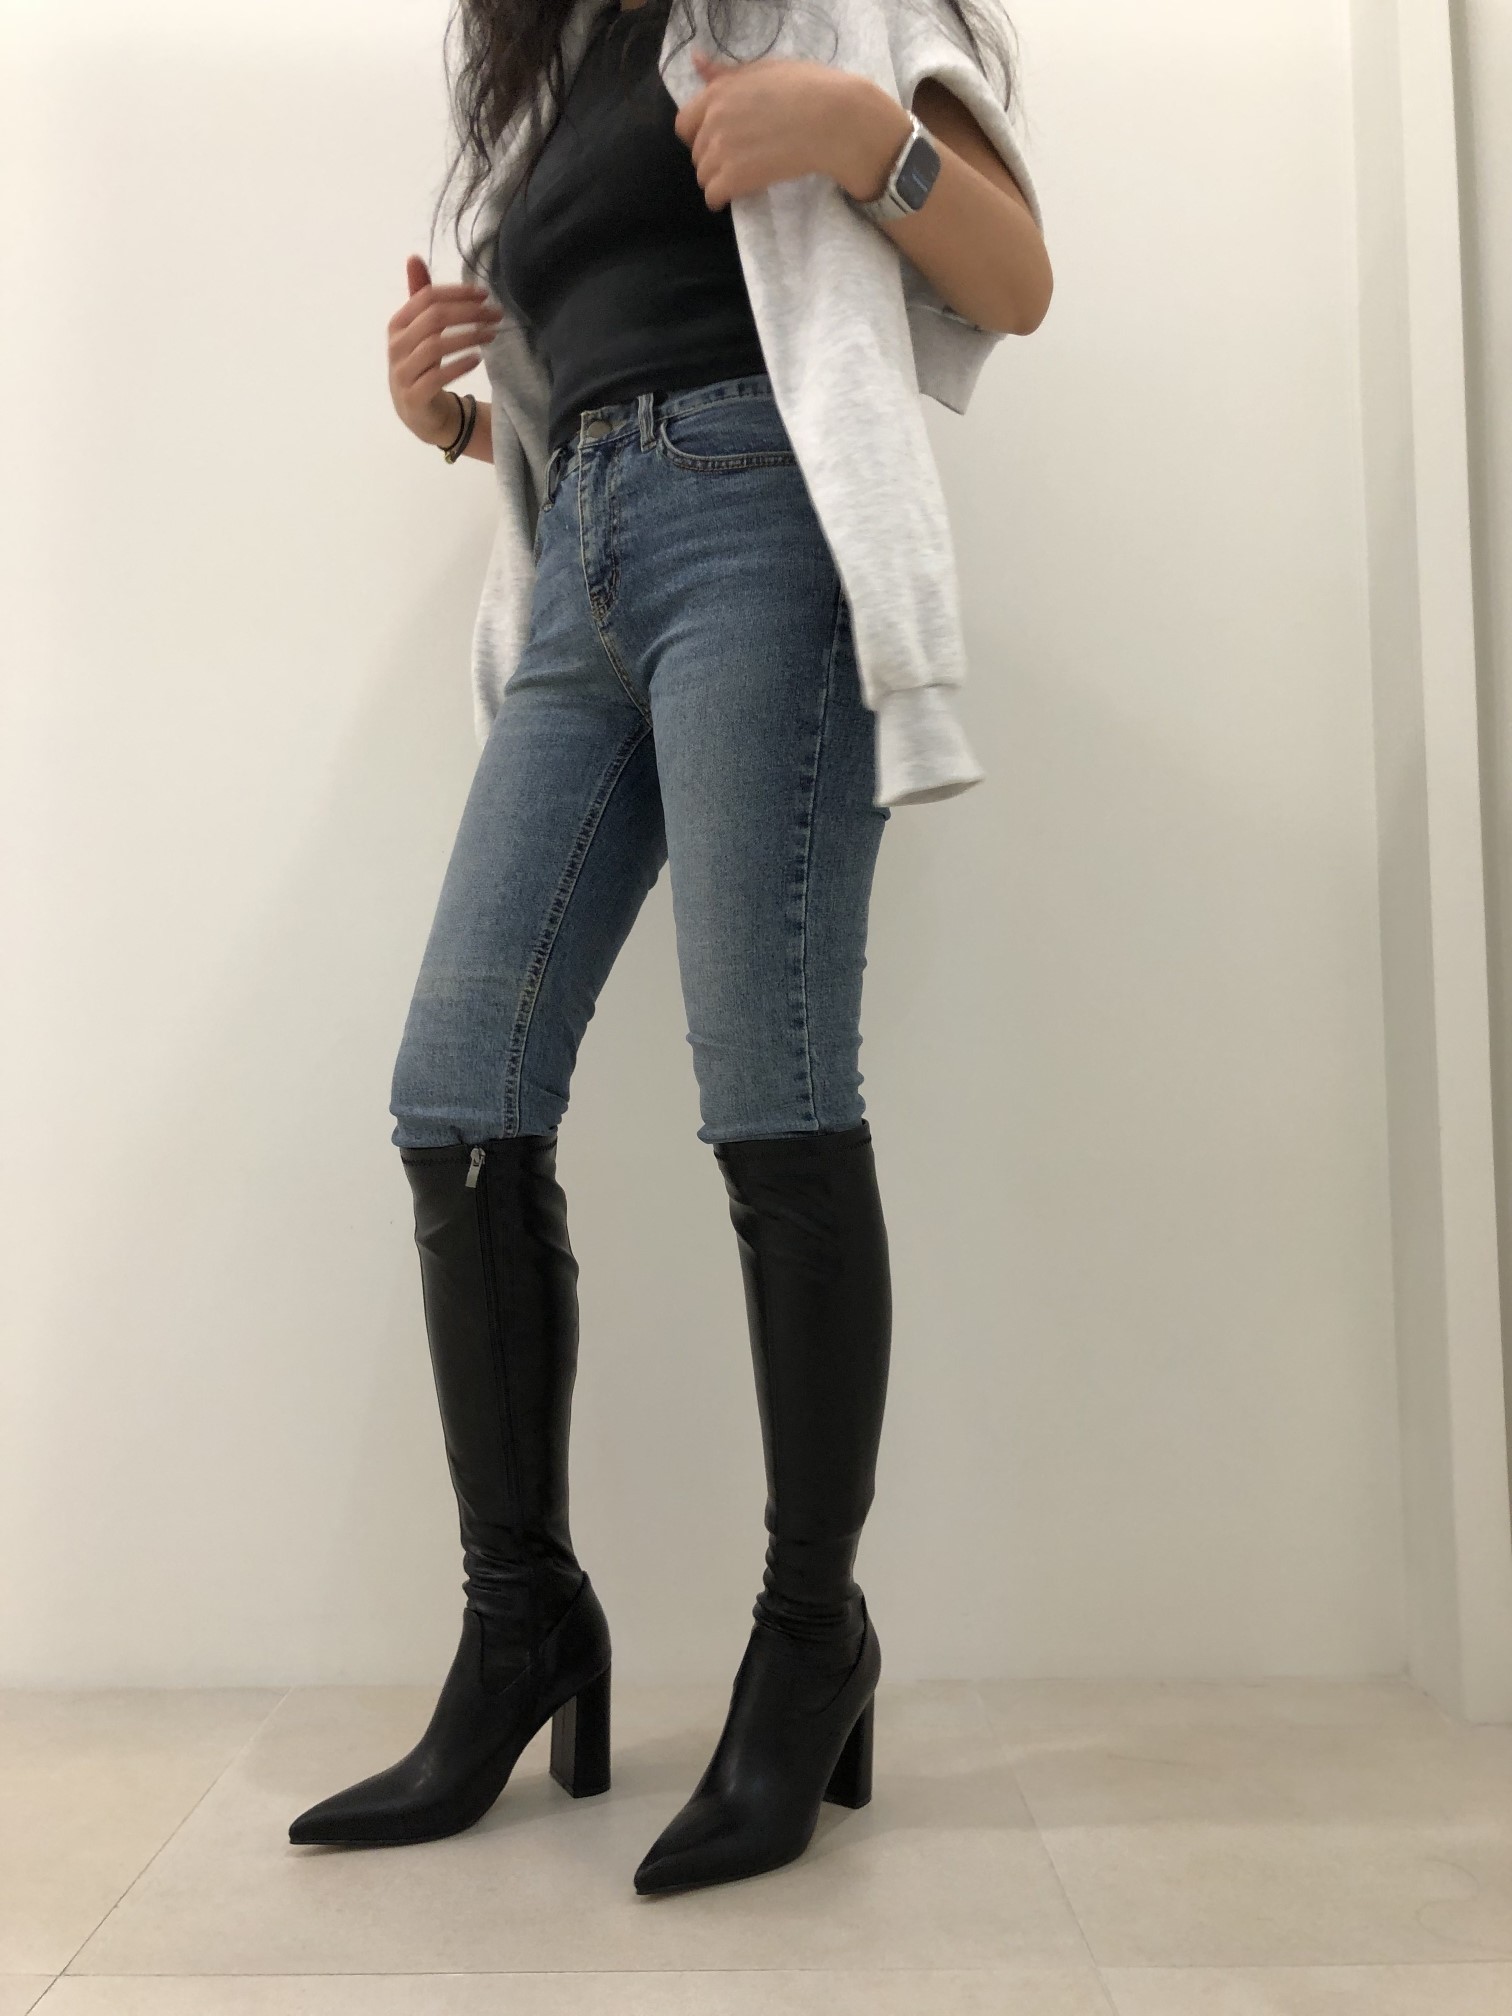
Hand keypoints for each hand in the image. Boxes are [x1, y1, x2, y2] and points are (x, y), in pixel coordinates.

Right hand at [388, 254, 502, 444]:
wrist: (418, 413)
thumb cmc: (422, 365)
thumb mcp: (420, 330)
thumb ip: (420, 297)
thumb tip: (414, 257)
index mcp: (397, 324)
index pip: (427, 298)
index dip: (457, 293)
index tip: (485, 294)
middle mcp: (396, 346)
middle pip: (434, 319)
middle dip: (469, 313)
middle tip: (496, 314)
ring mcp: (402, 372)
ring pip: (436, 346)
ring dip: (469, 337)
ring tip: (492, 334)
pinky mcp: (414, 397)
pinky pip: (438, 376)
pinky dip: (460, 365)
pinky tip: (478, 358)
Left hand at [675, 48, 868, 207]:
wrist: (832, 119)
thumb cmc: (807, 89)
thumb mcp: (763, 70)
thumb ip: (726, 73)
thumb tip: (696, 60)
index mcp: (718, 92)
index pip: (685, 123)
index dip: (700, 134)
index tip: (720, 139)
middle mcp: (713, 120)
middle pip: (697, 153)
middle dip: (714, 158)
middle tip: (742, 159)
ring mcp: (722, 150)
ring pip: (704, 176)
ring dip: (720, 179)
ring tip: (746, 176)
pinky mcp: (735, 178)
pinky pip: (713, 196)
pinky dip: (724, 198)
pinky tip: (742, 193)